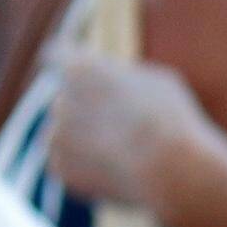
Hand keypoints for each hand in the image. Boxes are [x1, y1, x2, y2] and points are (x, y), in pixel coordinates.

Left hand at [41, 50, 221, 218]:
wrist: (168, 172)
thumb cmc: (170, 121)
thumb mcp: (157, 82)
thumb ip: (126, 80)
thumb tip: (119, 89)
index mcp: (81, 69)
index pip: (58, 54)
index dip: (64, 57)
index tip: (62, 59)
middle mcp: (60, 99)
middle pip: (70, 99)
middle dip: (89, 110)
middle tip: (124, 126)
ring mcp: (56, 135)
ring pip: (69, 133)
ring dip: (88, 140)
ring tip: (126, 154)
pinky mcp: (60, 168)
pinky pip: (71, 163)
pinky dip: (88, 168)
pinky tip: (117, 171)